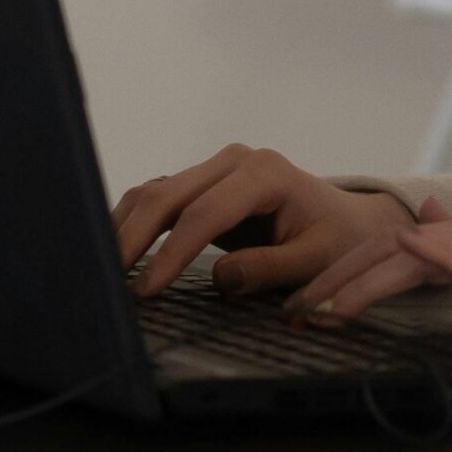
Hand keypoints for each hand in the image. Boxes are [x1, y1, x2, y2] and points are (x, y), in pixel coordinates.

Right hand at [110, 143, 413, 297]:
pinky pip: (160, 198)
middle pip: (169, 194)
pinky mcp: (204, 184)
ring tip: (103, 269)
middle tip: (109, 281)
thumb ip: (269, 268)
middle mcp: (235, 161)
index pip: (206, 214)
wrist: (348, 221)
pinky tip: (117, 252)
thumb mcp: (315, 260)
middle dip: (134, 237)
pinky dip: (135, 222)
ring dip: (126, 227)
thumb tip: (221, 279)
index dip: (173, 253)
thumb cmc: (337, 240)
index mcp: (265, 174)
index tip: (148, 290)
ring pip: (156, 191)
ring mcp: (216, 168)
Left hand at [283, 198, 451, 330]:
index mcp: (451, 239)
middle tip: (295, 313)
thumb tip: (421, 221)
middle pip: (383, 252)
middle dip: (334, 280)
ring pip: (412, 259)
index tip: (304, 304)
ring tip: (329, 307)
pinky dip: (437, 254)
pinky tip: (412, 249)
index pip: (383, 250)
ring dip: (366, 281)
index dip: (341, 272)